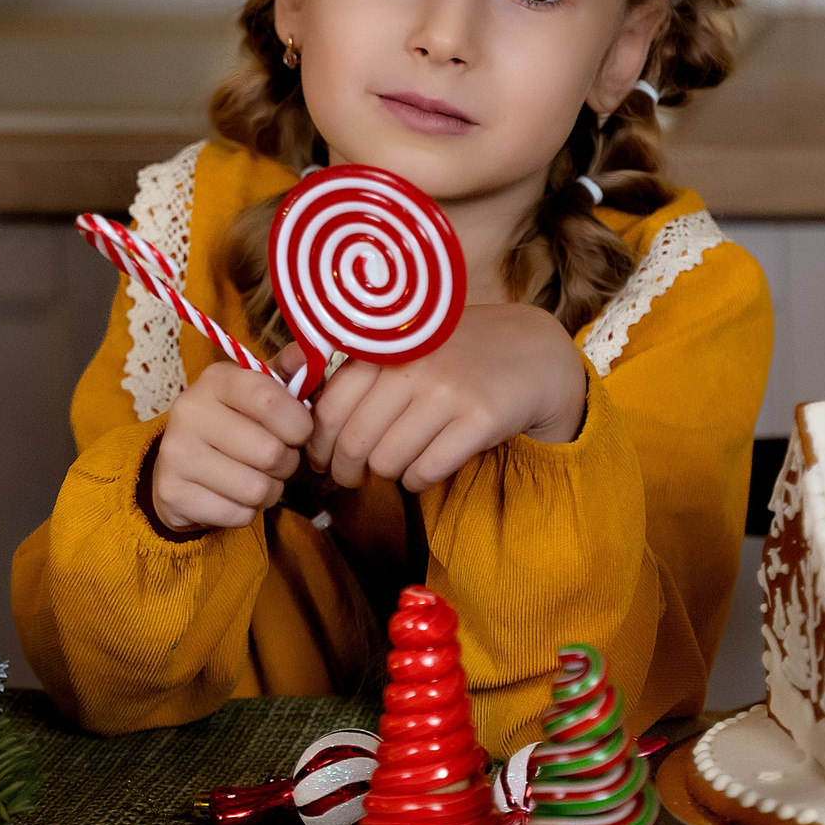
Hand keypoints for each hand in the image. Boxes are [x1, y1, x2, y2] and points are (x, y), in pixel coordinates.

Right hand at [150, 352, 313, 532]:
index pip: (268, 399)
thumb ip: (289, 375)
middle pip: (270, 452)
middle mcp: (189, 410)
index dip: (298, 423)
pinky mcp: (172, 493)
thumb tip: (310, 353)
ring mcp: (175, 453)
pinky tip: (233, 496)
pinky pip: (238, 515)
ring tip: (257, 478)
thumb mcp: (258, 392)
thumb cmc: (233, 425)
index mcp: (216, 380)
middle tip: (276, 460)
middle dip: (287, 463)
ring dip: (269, 491)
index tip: (300, 431)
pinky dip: (246, 512)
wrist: (178, 466)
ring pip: (256, 488)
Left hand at [307, 303, 586, 493]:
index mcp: (387, 345)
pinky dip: (418, 479)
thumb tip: (291, 398)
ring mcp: (448, 392)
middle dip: (345, 470)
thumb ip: (354, 366)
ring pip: (387, 462)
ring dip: (386, 473)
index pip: (329, 408)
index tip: (321, 457)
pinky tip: (427, 465)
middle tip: (349, 476)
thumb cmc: (456, 354)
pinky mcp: (480, 419)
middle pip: (354, 442)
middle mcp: (413, 366)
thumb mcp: (405, 345)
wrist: (533, 355)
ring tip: (398, 462)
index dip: (318, 443)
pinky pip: (425, 472)